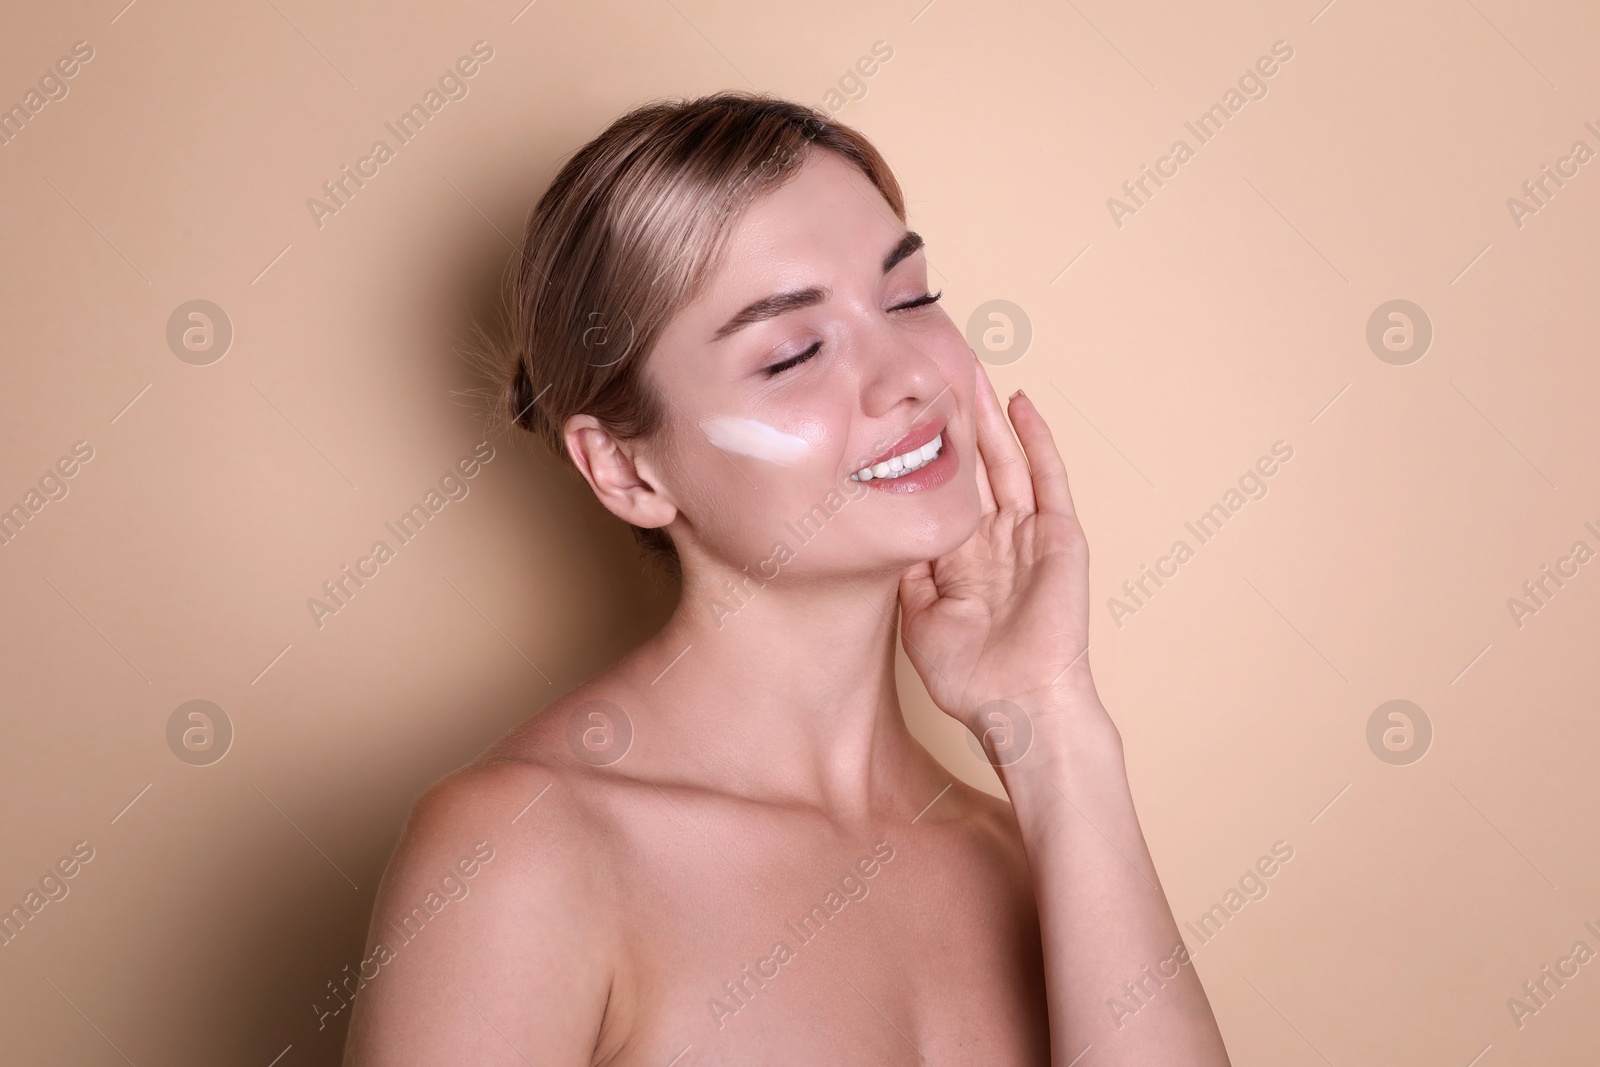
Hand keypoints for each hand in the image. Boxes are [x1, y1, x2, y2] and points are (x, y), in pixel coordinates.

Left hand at [897, 353, 1104, 741]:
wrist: (1019, 705)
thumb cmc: (970, 678)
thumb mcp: (917, 619)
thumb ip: (906, 574)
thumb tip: (883, 534)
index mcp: (959, 559)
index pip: (939, 492)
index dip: (921, 455)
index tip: (896, 416)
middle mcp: (993, 540)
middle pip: (972, 466)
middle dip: (953, 421)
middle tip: (933, 371)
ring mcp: (1027, 534)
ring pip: (1004, 461)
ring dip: (987, 416)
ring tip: (970, 370)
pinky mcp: (1058, 535)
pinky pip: (1048, 477)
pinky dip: (1036, 439)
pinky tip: (1020, 404)